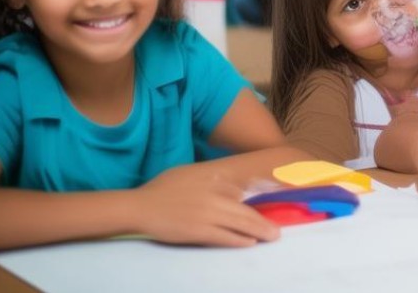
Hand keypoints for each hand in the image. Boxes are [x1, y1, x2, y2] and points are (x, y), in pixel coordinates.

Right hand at [134, 163, 280, 246]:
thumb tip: (235, 189)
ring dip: (259, 232)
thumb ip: (214, 180)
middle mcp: (215, 195)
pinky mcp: (198, 230)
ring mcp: (208, 213)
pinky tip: (250, 243)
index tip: (277, 202)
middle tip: (277, 230)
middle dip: (265, 222)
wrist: (140, 206)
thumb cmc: (163, 189)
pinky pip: (224, 237)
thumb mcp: (192, 174)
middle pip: (247, 211)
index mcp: (214, 179)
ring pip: (241, 224)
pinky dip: (240, 240)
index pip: (245, 189)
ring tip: (272, 237)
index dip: (263, 197)